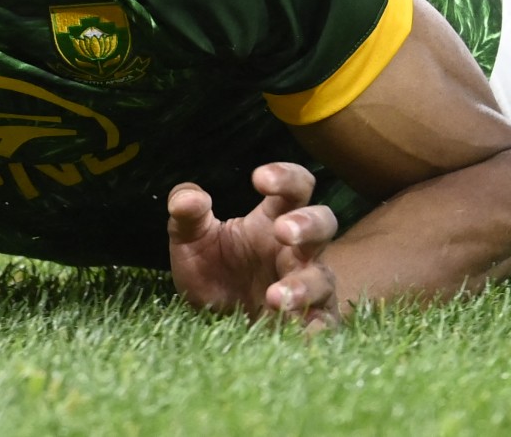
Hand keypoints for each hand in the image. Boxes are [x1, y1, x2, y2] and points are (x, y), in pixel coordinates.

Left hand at [166, 162, 340, 330]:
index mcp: (272, 219)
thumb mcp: (190, 240)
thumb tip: (187, 199)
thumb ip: (186, 214)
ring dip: (304, 284)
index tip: (259, 179)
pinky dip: (314, 328)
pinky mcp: (309, 321)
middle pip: (324, 222)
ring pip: (323, 276)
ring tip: (274, 296)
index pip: (295, 186)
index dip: (285, 176)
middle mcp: (296, 249)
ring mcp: (308, 285)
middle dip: (307, 224)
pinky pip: (323, 323)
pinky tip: (298, 333)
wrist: (212, 322)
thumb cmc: (211, 270)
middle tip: (281, 231)